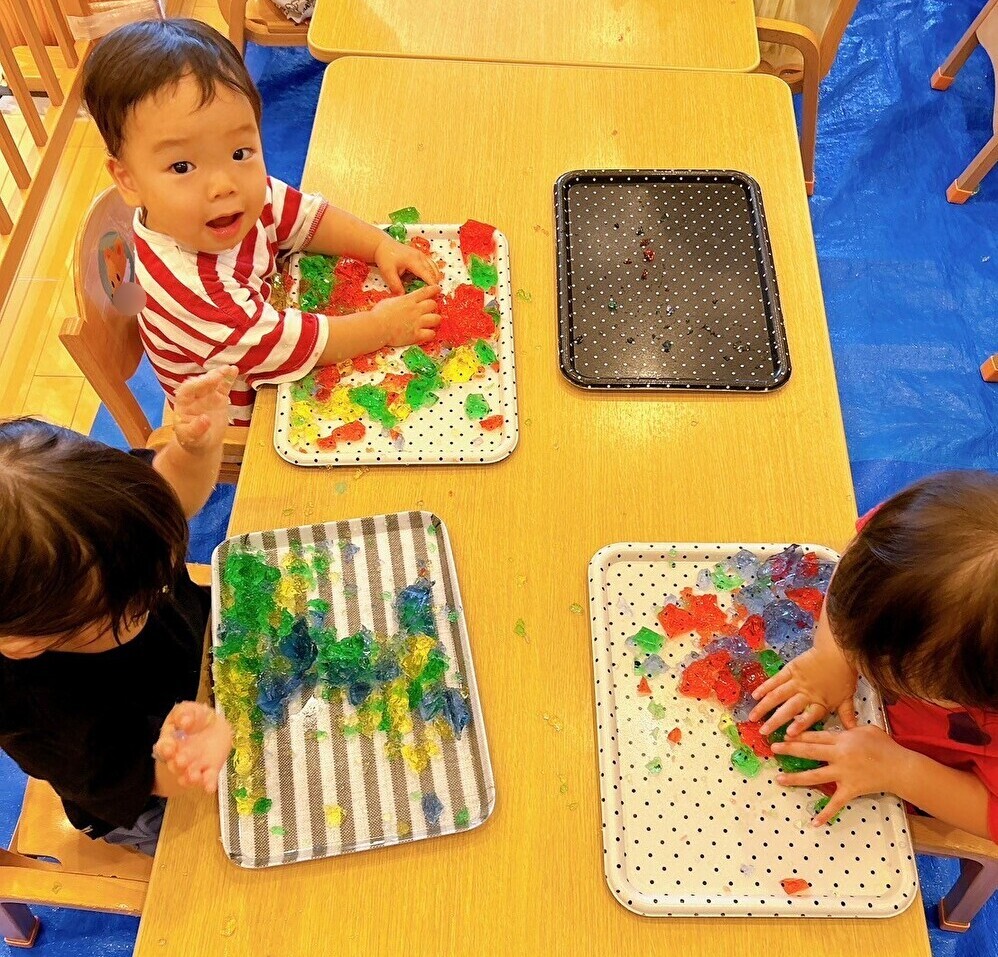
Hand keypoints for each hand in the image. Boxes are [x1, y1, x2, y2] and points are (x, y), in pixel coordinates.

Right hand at [153, 701, 232, 792]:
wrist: (215, 726)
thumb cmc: (196, 718)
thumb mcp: (188, 711)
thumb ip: (184, 714)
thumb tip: (184, 721)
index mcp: (171, 742)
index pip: (164, 747)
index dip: (166, 748)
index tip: (169, 748)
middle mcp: (179, 757)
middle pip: (175, 764)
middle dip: (177, 764)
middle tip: (181, 761)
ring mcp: (195, 765)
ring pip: (189, 775)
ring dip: (190, 777)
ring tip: (194, 777)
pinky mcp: (209, 770)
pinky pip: (208, 779)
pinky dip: (208, 784)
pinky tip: (209, 787)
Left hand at [172, 365, 236, 454]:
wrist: (205, 444)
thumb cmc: (194, 441)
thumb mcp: (192, 438)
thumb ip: (196, 429)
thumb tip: (205, 419)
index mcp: (183, 404)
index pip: (187, 390)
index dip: (195, 384)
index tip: (205, 382)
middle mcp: (194, 396)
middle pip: (201, 384)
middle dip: (209, 379)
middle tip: (218, 375)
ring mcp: (207, 395)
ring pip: (212, 382)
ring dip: (219, 374)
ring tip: (228, 369)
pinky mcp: (219, 397)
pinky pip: (223, 386)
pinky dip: (228, 378)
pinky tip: (234, 370)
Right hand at [371, 284, 441, 345]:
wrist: (376, 327)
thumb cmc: (379, 314)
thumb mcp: (390, 301)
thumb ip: (400, 300)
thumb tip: (402, 300)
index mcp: (408, 300)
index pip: (426, 292)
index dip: (434, 290)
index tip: (438, 289)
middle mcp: (415, 310)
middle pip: (433, 305)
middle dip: (433, 306)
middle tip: (430, 310)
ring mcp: (417, 323)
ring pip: (436, 319)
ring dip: (435, 319)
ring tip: (431, 322)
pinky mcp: (416, 335)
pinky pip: (431, 334)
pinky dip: (430, 333)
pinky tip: (427, 333)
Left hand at [374, 236, 441, 293]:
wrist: (382, 245)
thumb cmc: (385, 258)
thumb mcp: (388, 273)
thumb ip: (396, 285)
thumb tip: (402, 296)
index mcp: (413, 261)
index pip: (426, 274)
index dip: (432, 283)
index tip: (435, 292)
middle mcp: (419, 256)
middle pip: (433, 270)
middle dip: (435, 281)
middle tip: (435, 292)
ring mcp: (421, 254)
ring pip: (433, 266)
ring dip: (435, 276)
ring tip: (433, 287)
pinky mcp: (420, 254)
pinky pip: (430, 263)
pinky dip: (432, 271)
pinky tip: (429, 278)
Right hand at [749, 645, 858, 736]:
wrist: (838, 650)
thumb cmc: (843, 675)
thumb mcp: (847, 697)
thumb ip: (847, 715)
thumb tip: (854, 731)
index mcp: (821, 702)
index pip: (809, 716)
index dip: (799, 725)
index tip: (789, 735)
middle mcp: (806, 694)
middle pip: (788, 709)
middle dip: (774, 721)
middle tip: (763, 732)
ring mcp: (796, 681)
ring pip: (777, 696)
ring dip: (764, 706)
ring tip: (752, 716)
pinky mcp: (790, 670)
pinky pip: (775, 680)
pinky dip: (765, 687)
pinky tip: (755, 695)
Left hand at [772, 725, 902, 825]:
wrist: (900, 768)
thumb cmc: (885, 746)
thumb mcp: (865, 729)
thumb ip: (848, 728)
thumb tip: (837, 727)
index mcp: (841, 739)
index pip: (814, 736)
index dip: (797, 734)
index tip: (782, 733)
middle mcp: (839, 756)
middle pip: (809, 752)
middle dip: (789, 750)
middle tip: (773, 749)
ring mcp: (843, 774)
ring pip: (814, 777)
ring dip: (795, 778)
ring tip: (779, 779)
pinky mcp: (850, 790)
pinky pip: (835, 803)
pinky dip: (825, 813)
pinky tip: (814, 821)